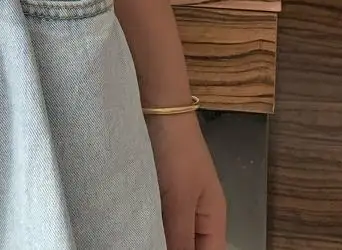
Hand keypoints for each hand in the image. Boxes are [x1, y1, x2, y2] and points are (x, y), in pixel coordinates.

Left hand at [147, 111, 226, 249]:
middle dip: (169, 246)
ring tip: (134, 239)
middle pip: (189, 244)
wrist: (158, 105)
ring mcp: (176, 196)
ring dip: (155, 235)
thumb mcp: (179, 198)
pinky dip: (145, 221)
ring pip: (170, 230)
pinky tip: (130, 225)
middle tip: (139, 245)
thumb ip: (179, 236)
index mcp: (212, 217)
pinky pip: (155, 213)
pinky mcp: (157, 183)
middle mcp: (197, 211)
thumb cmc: (176, 151)